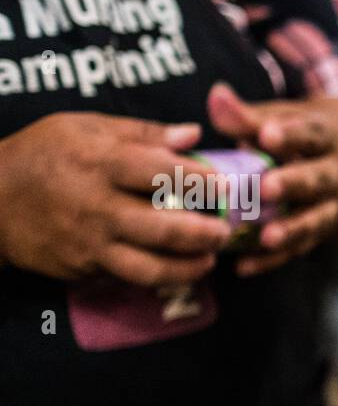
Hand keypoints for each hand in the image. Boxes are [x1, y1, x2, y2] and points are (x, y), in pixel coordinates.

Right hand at [0, 113, 228, 285]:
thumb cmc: (43, 154)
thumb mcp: (84, 127)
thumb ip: (142, 132)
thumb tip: (193, 135)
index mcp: (99, 162)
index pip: (161, 172)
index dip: (200, 180)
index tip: (227, 186)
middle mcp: (97, 206)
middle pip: (163, 228)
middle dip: (204, 233)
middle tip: (225, 230)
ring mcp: (90, 243)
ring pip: (150, 267)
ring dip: (188, 268)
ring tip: (208, 259)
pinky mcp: (84, 269)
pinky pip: (129, 278)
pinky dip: (158, 277)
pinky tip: (178, 270)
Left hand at [208, 83, 337, 275]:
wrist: (336, 167)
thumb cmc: (291, 139)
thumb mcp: (276, 120)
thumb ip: (246, 116)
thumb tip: (216, 95)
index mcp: (323, 140)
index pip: (311, 134)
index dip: (291, 135)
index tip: (266, 134)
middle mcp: (332, 175)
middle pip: (319, 180)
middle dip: (294, 184)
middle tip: (267, 188)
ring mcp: (327, 208)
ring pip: (315, 221)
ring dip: (291, 230)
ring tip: (266, 238)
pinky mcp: (314, 236)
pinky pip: (296, 252)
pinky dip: (270, 261)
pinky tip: (243, 267)